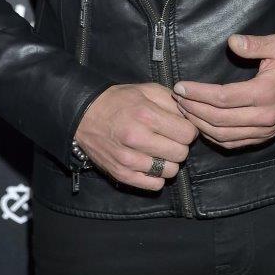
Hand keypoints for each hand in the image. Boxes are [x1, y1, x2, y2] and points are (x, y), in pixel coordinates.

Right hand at [74, 83, 198, 191]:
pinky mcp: (121, 174)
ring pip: (170, 171)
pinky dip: (157, 176)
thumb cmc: (119, 100)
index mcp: (146, 115)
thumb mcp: (146, 89)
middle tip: (170, 138)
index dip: (188, 129)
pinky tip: (151, 162)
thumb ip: (171, 101)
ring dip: (169, 161)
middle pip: (181, 153)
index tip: (180, 127)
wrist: (85, 114)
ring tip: (159, 150)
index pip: (187, 133)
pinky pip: (155, 185)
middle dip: (180, 145)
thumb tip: (190, 115)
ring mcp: (129, 160)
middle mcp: (137, 139)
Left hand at [172, 34, 274, 148]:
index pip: (223, 98)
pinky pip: (233, 143)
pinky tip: (201, 126)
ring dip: (200, 124)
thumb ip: (254, 44)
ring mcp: (263, 130)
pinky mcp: (263, 137)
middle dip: (193, 109)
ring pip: (224, 135)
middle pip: (219, 119)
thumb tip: (232, 42)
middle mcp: (263, 116)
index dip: (198, 93)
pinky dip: (213, 138)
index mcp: (264, 92)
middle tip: (177, 98)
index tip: (180, 86)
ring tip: (184, 110)